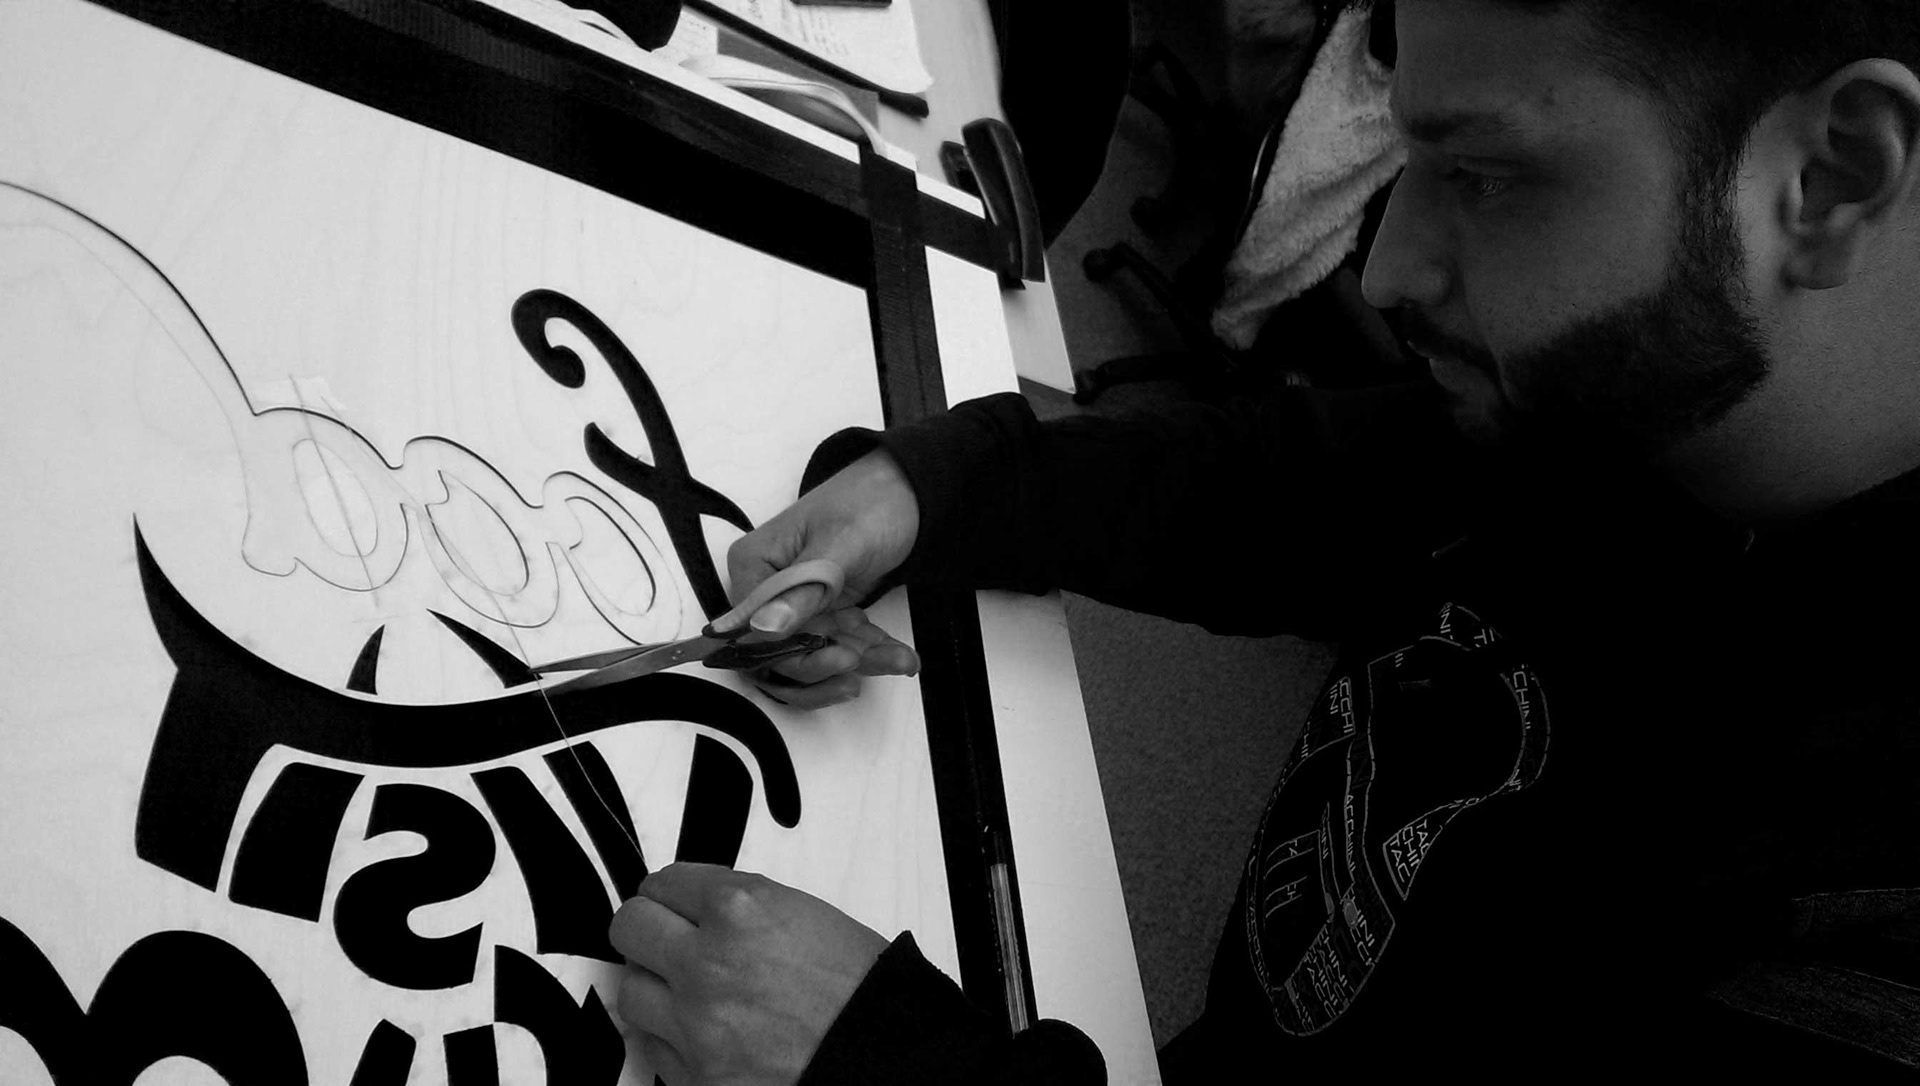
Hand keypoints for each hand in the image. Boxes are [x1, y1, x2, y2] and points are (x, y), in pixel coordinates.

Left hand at [609, 863, 889, 1085]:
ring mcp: (696, 1025)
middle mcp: (708, 963)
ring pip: (631, 990)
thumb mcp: (804, 914)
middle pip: (630, 927)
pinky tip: (699, 1030)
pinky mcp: (695, 1076)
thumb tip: (697, 910)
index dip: (670, 893)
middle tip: (666, 938)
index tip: (674, 903)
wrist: (882, 1056)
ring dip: (654, 985)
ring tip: (685, 990)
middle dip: (648, 929)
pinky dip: (669, 1036)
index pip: (663, 882)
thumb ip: (740, 907)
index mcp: (740, 909)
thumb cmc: (860, 988)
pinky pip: (651, 1047)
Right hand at [724, 450, 921, 706]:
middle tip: (865, 664)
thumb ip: (803, 590)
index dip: (794, 657)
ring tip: (901, 660)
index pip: (755, 636)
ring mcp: (798, 603)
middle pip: (781, 654)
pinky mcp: (827, 610)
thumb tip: (763, 629)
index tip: (841, 657)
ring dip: (858, 663)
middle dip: (828, 667)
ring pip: (816, 656)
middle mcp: (766, 590)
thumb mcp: (840, 546)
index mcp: (754, 567)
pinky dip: (871, 653)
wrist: (912, 490)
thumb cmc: (869, 503)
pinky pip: (841, 645)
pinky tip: (902, 656)